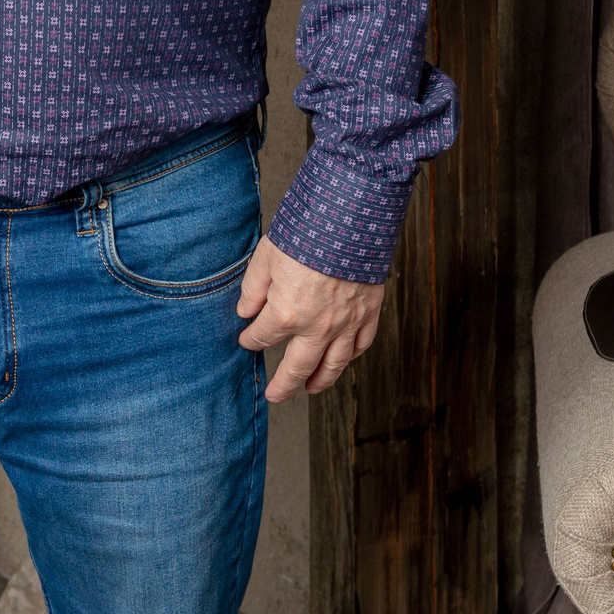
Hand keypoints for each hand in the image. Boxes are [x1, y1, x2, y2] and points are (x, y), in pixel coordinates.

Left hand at [235, 236, 383, 402]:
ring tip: (309, 389)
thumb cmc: (306, 233)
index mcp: (286, 313)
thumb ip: (253, 289)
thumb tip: (245, 311)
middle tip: (275, 396)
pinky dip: (351, 357)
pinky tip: (343, 360)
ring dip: (319, 381)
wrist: (351, 218)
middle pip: (297, 367)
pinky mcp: (368, 314)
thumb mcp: (266, 257)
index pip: (262, 337)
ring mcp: (346, 324)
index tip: (246, 338)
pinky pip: (361, 345)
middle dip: (283, 385)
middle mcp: (317, 327)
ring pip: (332, 365)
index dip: (250, 339)